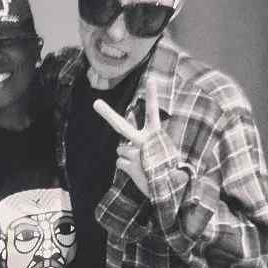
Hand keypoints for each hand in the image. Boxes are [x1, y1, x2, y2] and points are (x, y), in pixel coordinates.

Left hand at [93, 78, 161, 197]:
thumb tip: (131, 130)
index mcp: (156, 134)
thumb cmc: (168, 168)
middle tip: (96, 103)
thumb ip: (147, 138)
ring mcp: (134, 153)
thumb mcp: (162, 149)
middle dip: (107, 114)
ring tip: (142, 165)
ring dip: (128, 157)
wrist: (171, 189)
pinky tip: (138, 173)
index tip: (151, 78)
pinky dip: (126, 168)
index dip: (153, 95)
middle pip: (121, 126)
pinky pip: (120, 163)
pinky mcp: (128, 165)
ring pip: (121, 150)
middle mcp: (143, 141)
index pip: (153, 111)